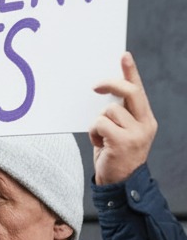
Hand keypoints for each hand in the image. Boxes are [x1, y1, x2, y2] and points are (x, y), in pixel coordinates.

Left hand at [91, 52, 157, 185]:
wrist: (119, 184)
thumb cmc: (114, 155)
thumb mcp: (120, 132)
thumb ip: (118, 115)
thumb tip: (103, 94)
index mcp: (145, 119)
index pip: (138, 90)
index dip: (130, 72)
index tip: (124, 55)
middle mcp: (145, 123)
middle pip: (129, 92)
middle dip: (111, 84)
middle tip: (95, 86)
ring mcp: (137, 133)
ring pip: (108, 110)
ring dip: (97, 123)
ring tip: (101, 138)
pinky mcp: (123, 141)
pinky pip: (100, 124)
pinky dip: (94, 132)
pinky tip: (99, 144)